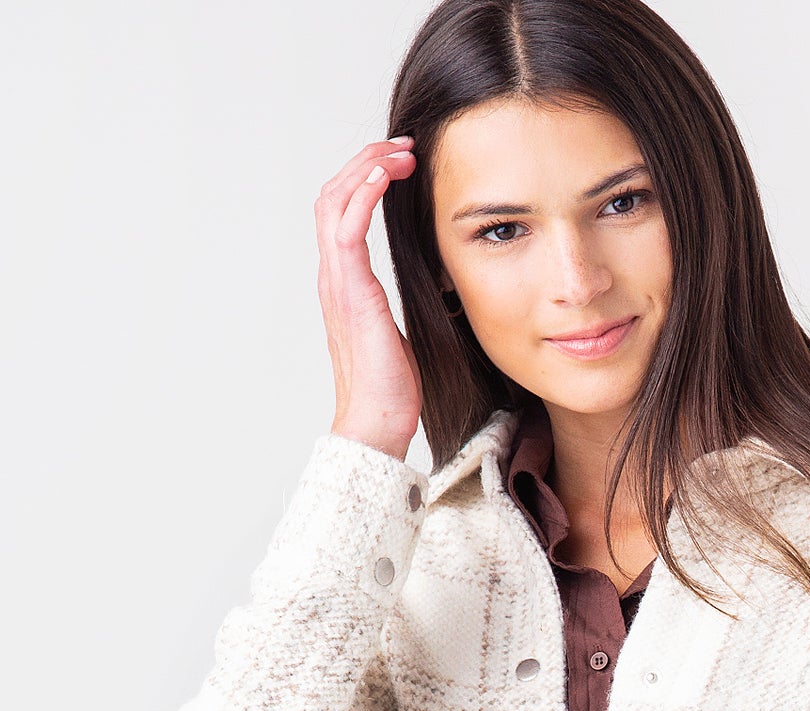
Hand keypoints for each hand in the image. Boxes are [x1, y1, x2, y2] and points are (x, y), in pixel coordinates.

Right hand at [316, 135, 422, 461]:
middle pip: (333, 194)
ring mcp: (337, 281)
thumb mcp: (401, 330)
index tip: (402, 164)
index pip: (343, 212)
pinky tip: (386, 175)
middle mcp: (333, 275)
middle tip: (404, 147)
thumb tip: (433, 284)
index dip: (367, 179)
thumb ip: (402, 301)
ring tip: (400, 152)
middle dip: (366, 161)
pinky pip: (346, 226)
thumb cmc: (392, 388)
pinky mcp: (350, 290)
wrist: (378, 422)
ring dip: (366, 167)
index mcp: (345, 283)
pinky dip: (363, 192)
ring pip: (335, 200)